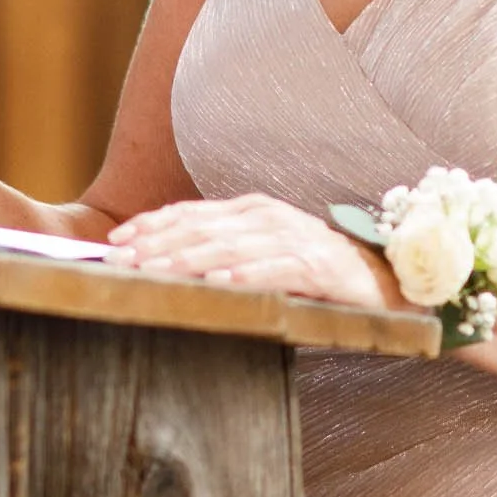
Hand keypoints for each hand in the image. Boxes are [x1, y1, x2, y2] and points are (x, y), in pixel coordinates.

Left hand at [107, 194, 402, 308]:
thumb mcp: (259, 255)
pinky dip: (247, 276)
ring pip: (232, 248)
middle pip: (204, 229)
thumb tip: (159, 264)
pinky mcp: (319, 266)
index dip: (152, 225)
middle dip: (157, 244)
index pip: (192, 213)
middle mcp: (270, 217)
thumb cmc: (311, 272)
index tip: (116, 242)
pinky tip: (221, 285)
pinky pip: (277, 270)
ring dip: (190, 260)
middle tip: (121, 261)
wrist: (379, 282)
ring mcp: (295, 239)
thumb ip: (219, 253)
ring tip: (155, 272)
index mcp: (252, 210)